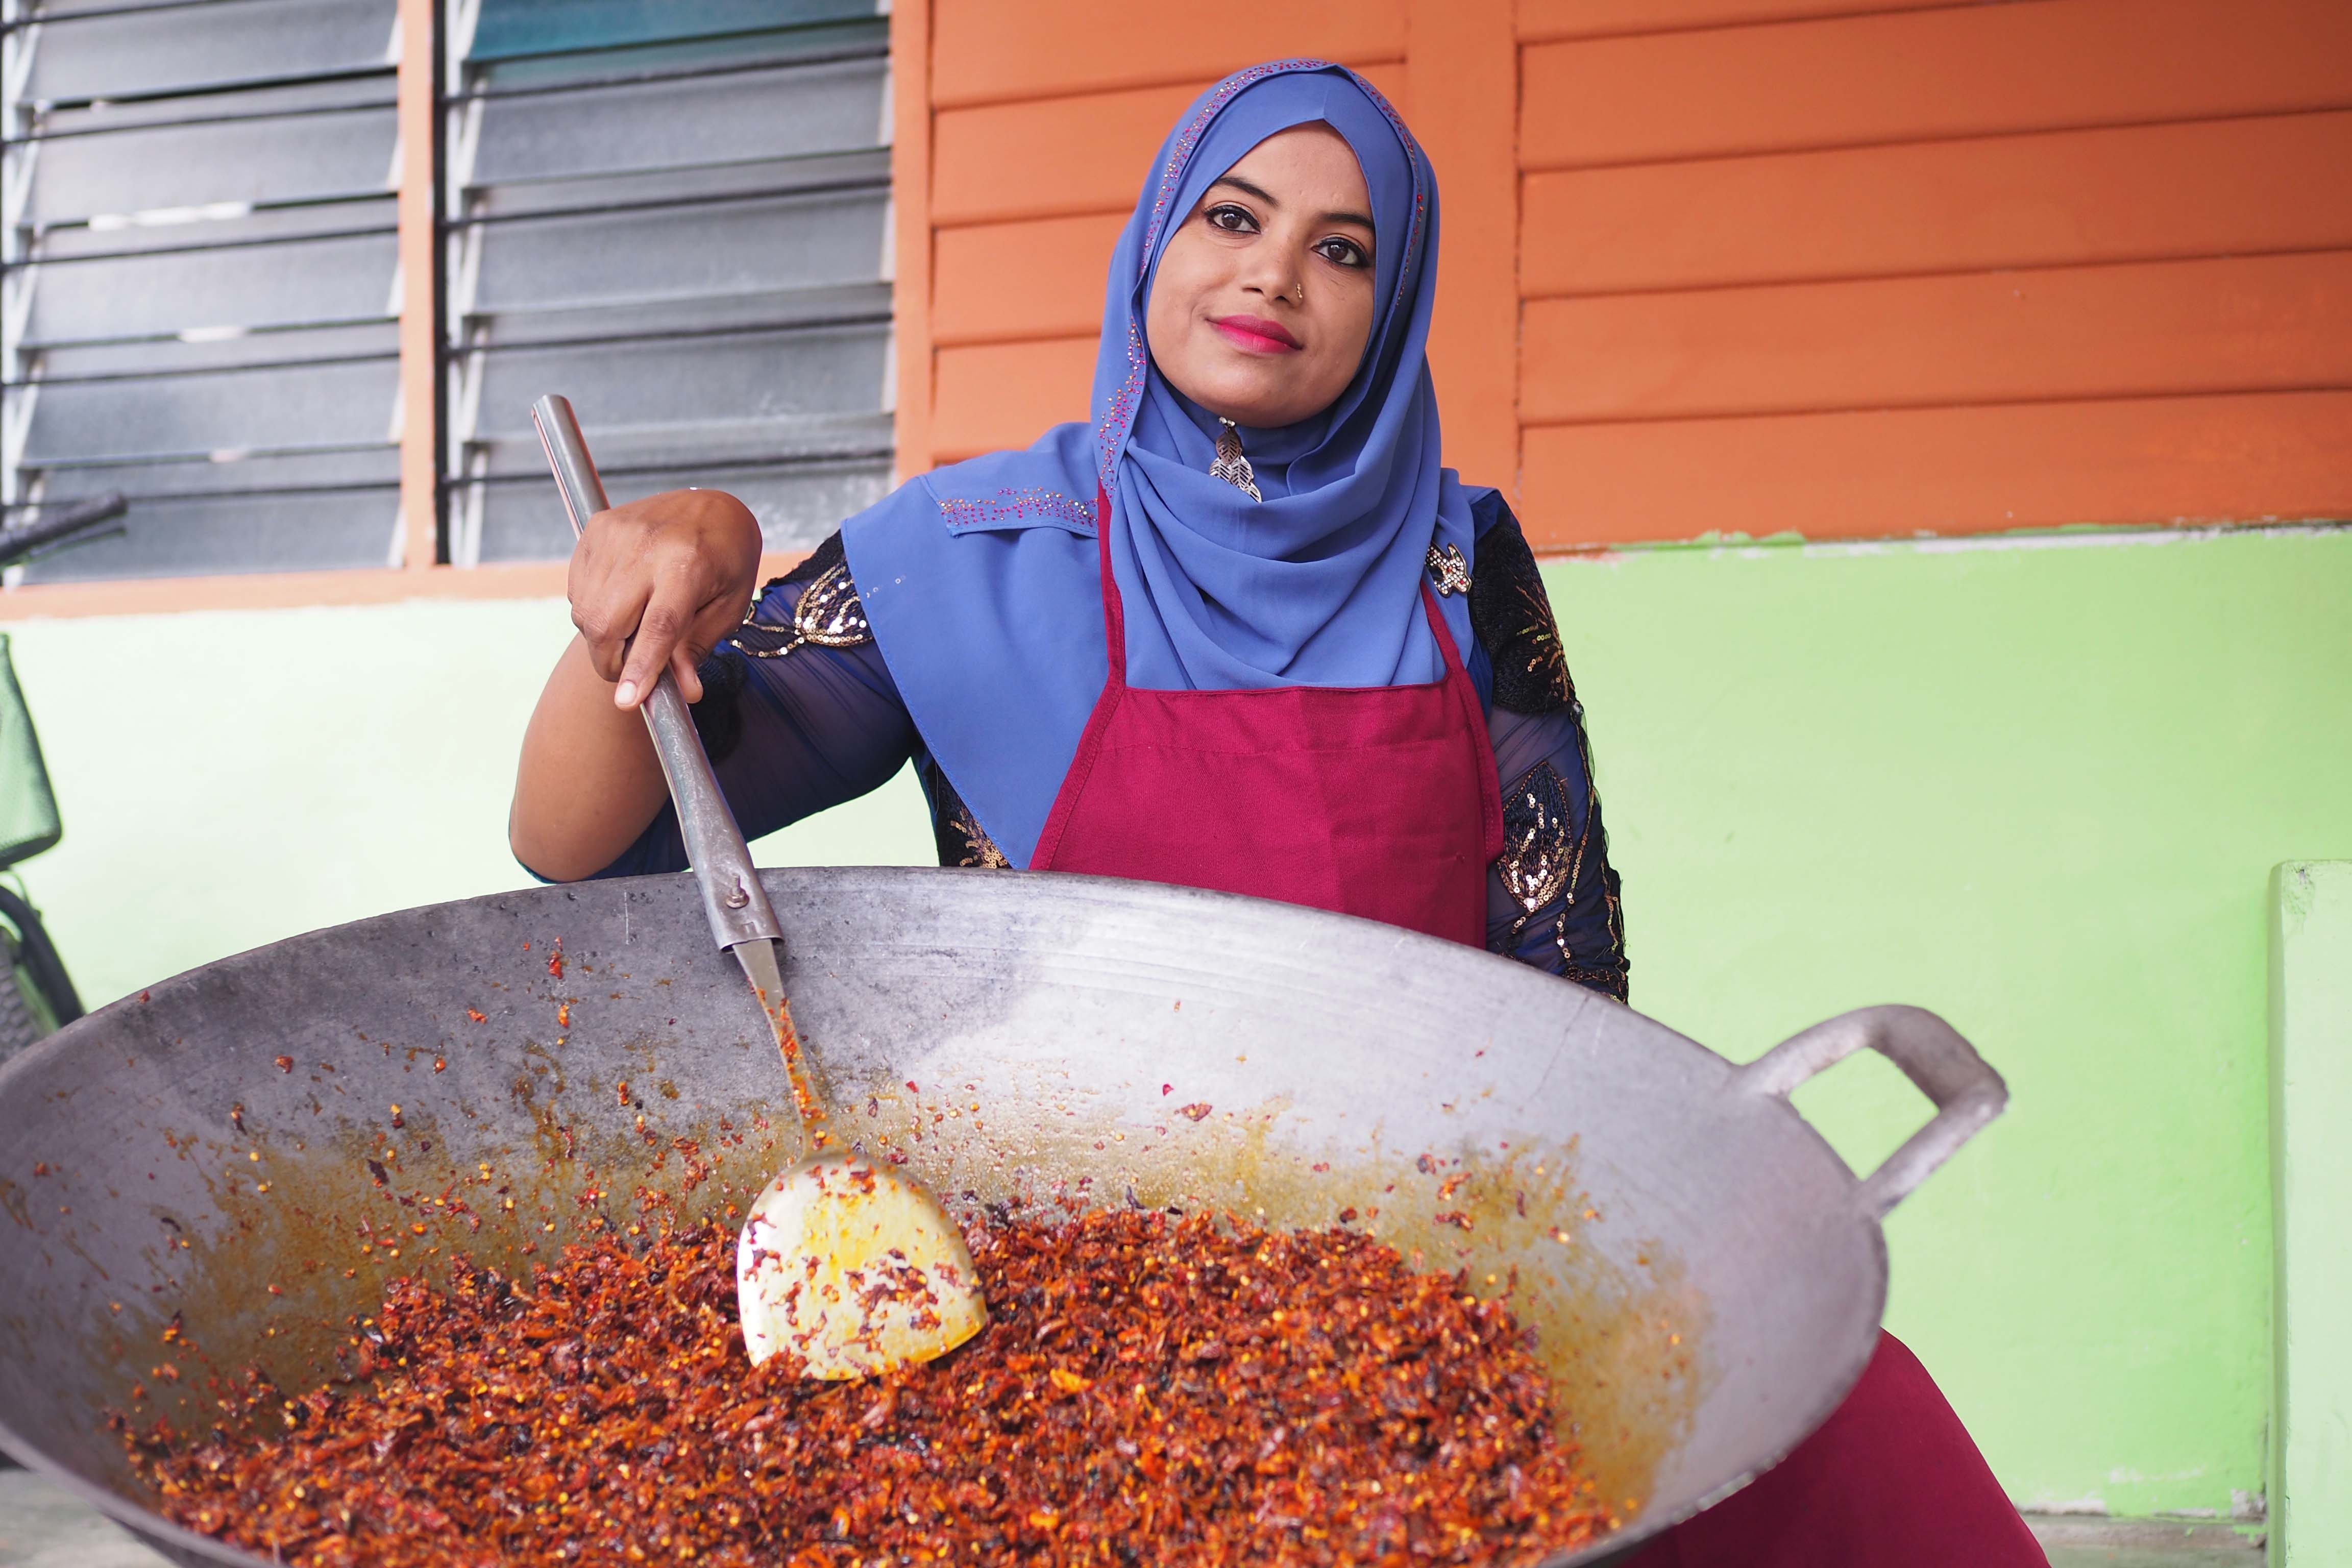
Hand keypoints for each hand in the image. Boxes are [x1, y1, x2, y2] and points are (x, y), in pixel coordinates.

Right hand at [567, 488, 761, 707]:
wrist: (712, 505)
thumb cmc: (727, 561)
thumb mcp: (728, 607)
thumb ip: (698, 647)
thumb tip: (684, 692)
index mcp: (689, 564)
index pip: (659, 625)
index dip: (641, 666)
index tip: (626, 701)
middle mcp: (648, 545)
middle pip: (608, 623)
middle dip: (612, 662)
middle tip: (631, 672)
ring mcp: (616, 534)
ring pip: (586, 612)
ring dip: (602, 637)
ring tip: (634, 626)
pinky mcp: (597, 528)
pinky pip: (578, 590)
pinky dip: (593, 609)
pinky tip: (622, 600)